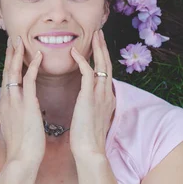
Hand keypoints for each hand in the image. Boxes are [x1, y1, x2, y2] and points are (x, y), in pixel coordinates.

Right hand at [0, 36, 45, 167]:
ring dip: (17, 55)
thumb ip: (15, 117)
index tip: (10, 53)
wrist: (22, 160)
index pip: (6, 81)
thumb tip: (16, 113)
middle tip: (12, 39)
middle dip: (9, 55)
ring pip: (13, 72)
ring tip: (20, 40)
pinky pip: (28, 79)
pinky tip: (38, 55)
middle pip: (6, 72)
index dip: (8, 66)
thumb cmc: (22, 149)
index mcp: (4, 106)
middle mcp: (6, 101)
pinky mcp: (26, 104)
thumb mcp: (15, 129)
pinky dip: (33, 66)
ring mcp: (14, 101)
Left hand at [69, 29, 115, 158]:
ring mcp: (100, 94)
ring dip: (97, 48)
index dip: (103, 58)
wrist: (89, 150)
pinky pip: (88, 72)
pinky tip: (75, 51)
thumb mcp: (92, 118)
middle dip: (103, 47)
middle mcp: (107, 93)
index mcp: (107, 98)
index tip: (99, 46)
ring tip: (94, 35)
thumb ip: (92, 106)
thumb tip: (87, 102)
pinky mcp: (90, 96)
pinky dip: (82, 60)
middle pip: (107, 64)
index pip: (106, 73)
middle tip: (99, 32)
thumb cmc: (87, 139)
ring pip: (101, 64)